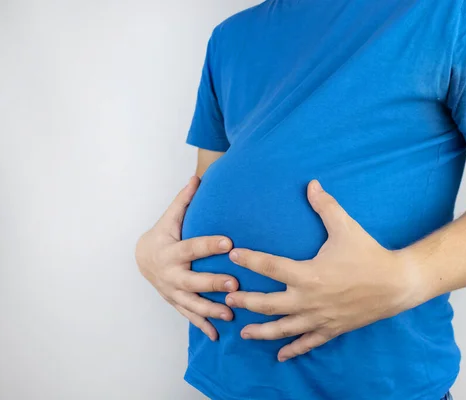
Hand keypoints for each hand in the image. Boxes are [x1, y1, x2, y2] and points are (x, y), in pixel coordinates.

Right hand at [135, 176, 238, 340]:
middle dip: (212, 283)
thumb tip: (197, 177)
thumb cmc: (163, 235)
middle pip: (192, 280)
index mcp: (170, 251)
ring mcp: (172, 291)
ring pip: (192, 303)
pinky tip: (216, 335)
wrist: (143, 258)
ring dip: (211, 309)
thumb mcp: (170, 218)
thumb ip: (184, 201)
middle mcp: (170, 274)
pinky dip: (202, 326)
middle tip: (234, 284)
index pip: (192, 247)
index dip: (209, 245)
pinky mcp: (176, 302)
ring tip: (231, 313)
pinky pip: (189, 316)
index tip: (228, 242)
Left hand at [225, 180, 424, 360]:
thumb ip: (325, 206)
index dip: (250, 260)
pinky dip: (293, 350)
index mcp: (308, 274)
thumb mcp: (346, 227)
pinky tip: (280, 356)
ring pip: (283, 329)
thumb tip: (311, 184)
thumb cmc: (369, 254)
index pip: (270, 266)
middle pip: (268, 304)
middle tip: (229, 298)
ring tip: (243, 333)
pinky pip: (308, 343)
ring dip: (261, 331)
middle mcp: (309, 299)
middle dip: (246, 302)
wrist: (396, 284)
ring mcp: (319, 318)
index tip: (233, 255)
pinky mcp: (331, 329)